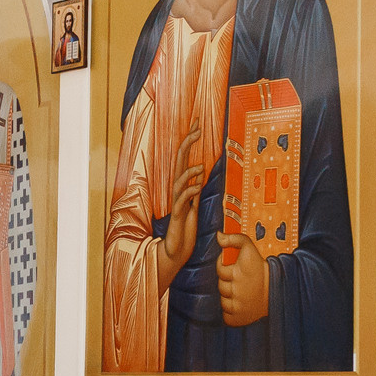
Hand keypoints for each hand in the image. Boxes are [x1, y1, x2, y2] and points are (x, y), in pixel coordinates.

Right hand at [158, 124, 206, 290]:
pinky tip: (198, 185)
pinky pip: (183, 199)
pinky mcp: (178, 216)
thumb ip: (194, 190)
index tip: (197, 123)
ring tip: (201, 166)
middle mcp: (177, 191)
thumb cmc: (184, 230)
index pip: (184, 158)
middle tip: (198, 127)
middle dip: (188, 143)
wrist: (175, 251)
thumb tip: (199, 175)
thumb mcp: (193, 206)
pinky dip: (190, 190)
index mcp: (181, 187)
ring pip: (179, 179)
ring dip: (189, 170)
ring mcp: (176, 203)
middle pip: (179, 161)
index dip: (190, 140)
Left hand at [214, 232, 269, 325]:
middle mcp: (237, 291)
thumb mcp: (251, 248)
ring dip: (230, 297)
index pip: (220, 270)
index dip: (224, 266)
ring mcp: (238, 306)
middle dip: (229, 282)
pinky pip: (227, 316)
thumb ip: (235, 239)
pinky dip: (232, 312)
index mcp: (237, 273)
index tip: (234, 267)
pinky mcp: (240, 318)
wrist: (280, 289)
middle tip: (242, 280)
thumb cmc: (263, 269)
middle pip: (222, 287)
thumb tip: (218, 235)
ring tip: (244, 292)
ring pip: (224, 302)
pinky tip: (242, 305)